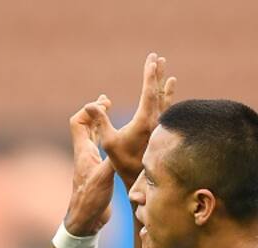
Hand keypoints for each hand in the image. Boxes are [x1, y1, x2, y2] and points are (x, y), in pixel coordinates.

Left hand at [62, 100, 116, 235]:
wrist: (85, 221)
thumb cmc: (90, 201)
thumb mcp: (103, 179)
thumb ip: (112, 161)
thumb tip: (123, 145)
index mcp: (84, 152)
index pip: (79, 122)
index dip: (89, 110)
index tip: (104, 103)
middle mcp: (85, 155)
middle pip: (86, 126)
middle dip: (96, 112)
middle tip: (108, 102)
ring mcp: (90, 163)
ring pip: (94, 138)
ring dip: (101, 125)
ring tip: (112, 114)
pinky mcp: (97, 172)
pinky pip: (101, 150)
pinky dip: (108, 140)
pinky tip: (118, 140)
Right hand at [87, 53, 177, 185]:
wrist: (142, 179)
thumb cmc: (123, 162)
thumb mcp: (108, 141)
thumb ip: (101, 121)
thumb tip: (89, 105)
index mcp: (144, 120)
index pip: (148, 91)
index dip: (149, 74)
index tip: (151, 59)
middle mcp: (156, 121)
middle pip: (158, 92)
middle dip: (157, 74)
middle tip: (158, 58)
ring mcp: (160, 126)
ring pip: (164, 100)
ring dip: (164, 85)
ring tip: (167, 72)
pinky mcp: (160, 131)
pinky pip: (166, 110)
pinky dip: (167, 98)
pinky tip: (168, 94)